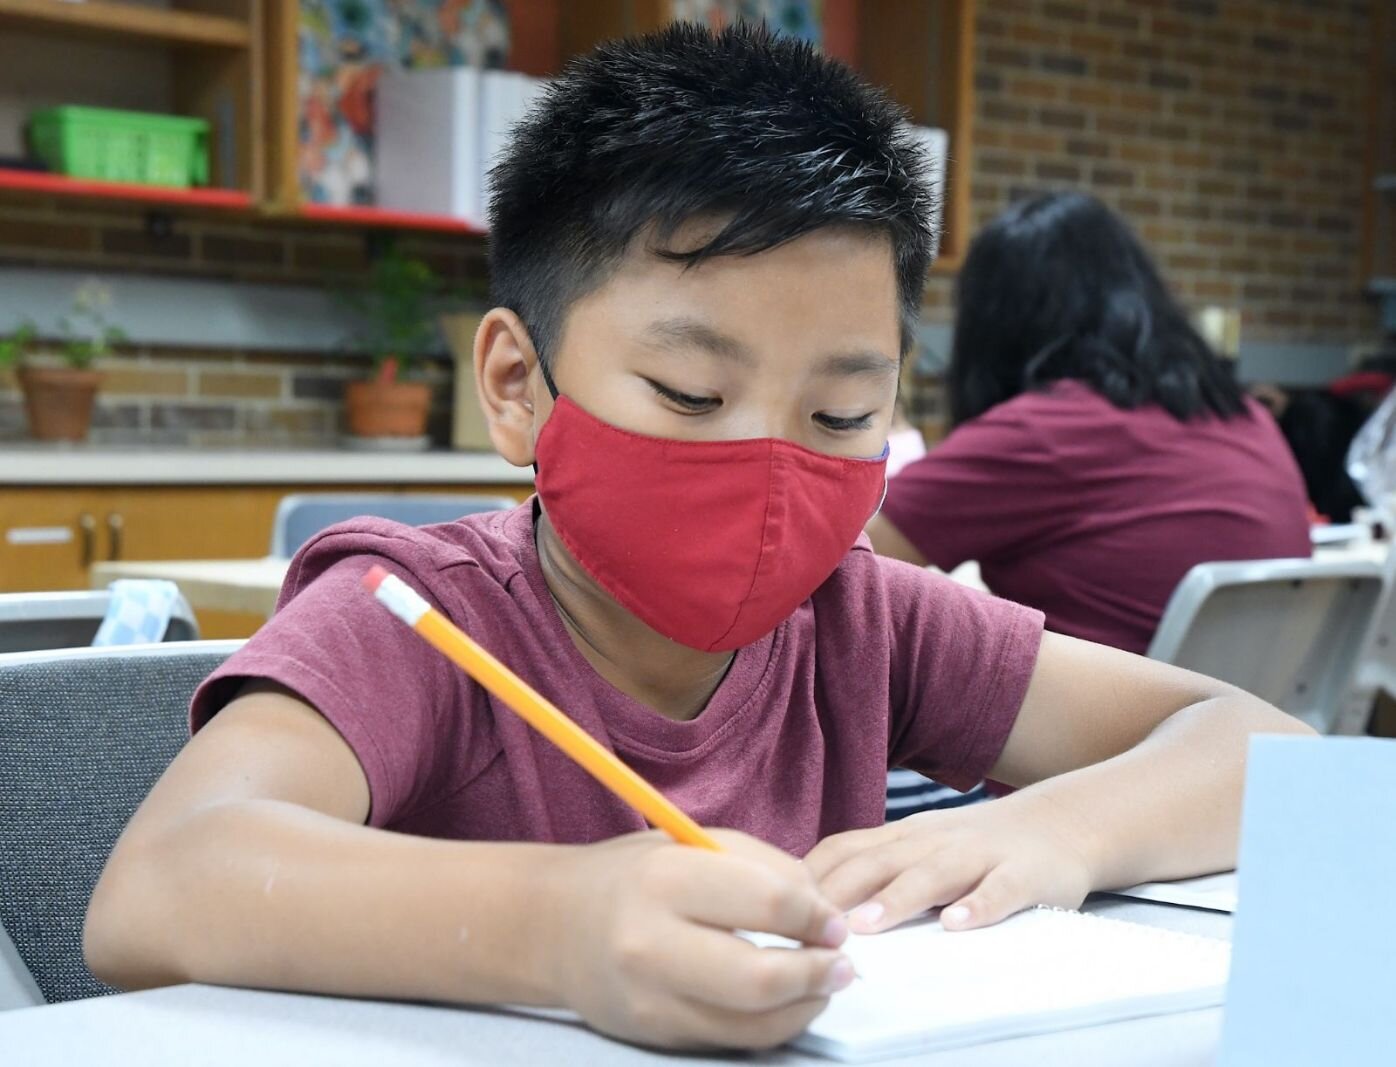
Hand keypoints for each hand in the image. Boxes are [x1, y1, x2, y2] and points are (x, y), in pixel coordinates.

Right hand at [547, 829, 854, 1050]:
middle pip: (762, 978)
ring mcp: (649, 998)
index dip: (818, 916)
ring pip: (753, 1024)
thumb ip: (762, 867)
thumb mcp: (691, 845)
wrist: (552, 925)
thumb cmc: (632, 876)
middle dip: (819, 973)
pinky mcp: (653, 1034)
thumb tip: (823, 908)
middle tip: (842, 962)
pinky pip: (731, 1040)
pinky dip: (771, 1025)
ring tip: (822, 984)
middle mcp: (652, 942)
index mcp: (666, 879)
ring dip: (805, 1007)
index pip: (769, 904)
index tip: (834, 920)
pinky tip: (784, 1001)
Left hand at [803, 794, 1095, 933]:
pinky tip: (957, 925)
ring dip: (897, 898)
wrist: (1061, 823)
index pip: (845, 850)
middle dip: (839, 892)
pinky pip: (1000, 890)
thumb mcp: (917, 847)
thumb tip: (804, 901)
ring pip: (933, 873)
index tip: (775, 905)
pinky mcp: (1024, 874)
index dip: (809, 876)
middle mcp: (933, 840)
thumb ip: (870, 868)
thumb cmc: (975, 847)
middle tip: (806, 924)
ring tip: (867, 926)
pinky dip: (978, 906)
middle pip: (878, 861)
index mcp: (903, 836)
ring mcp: (979, 854)